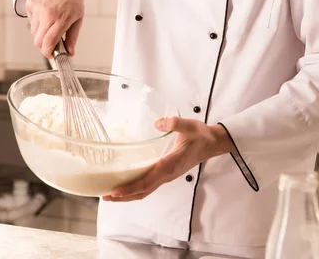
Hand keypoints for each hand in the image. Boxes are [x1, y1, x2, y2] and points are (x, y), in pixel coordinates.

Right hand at [26, 0, 83, 58]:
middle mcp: (48, 14)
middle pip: (38, 41)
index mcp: (62, 18)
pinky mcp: (30, 4)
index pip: (49, 42)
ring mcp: (37, 8)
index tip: (50, 54)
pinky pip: (31, 21)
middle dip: (43, 45)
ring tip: (50, 22)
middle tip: (51, 41)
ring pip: (34, 32)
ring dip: (41, 33)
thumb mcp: (78, 16)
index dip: (48, 52)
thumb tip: (70, 53)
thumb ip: (73, 36)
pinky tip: (45, 12)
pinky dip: (37, 21)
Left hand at [102, 118, 232, 201]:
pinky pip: (150, 185)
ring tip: (112, 193)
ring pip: (146, 190)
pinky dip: (137, 188)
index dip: (130, 188)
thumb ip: (174, 123)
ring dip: (129, 194)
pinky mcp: (167, 173)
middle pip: (143, 191)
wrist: (212, 143)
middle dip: (124, 196)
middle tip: (105, 195)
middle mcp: (167, 174)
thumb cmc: (200, 135)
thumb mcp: (188, 125)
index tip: (115, 191)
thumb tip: (158, 122)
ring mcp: (167, 176)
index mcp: (170, 165)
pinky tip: (128, 183)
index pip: (147, 182)